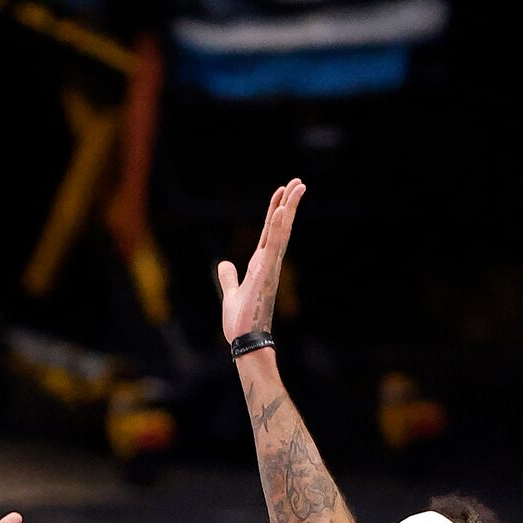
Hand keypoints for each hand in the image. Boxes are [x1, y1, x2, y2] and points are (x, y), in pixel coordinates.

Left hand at [217, 178, 304, 344]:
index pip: (270, 233)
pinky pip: (273, 247)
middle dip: (288, 204)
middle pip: (280, 227)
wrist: (245, 340)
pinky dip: (278, 229)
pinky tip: (281, 211)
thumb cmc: (241, 322)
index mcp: (260, 265)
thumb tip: (224, 264)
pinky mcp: (265, 274)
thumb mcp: (230, 294)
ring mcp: (269, 268)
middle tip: (299, 182)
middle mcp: (269, 264)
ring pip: (281, 233)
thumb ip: (229, 278)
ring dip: (288, 210)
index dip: (276, 212)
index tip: (282, 192)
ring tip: (296, 188)